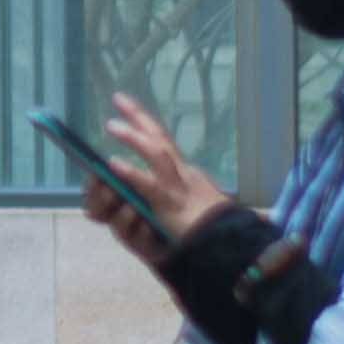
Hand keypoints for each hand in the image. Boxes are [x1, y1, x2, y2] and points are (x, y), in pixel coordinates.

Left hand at [84, 92, 230, 263]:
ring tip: (113, 125)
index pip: (165, 142)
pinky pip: (150, 186)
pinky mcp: (173, 205)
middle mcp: (184, 174)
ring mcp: (179, 187)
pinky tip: (113, 163)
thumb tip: (148, 187)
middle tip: (119, 98)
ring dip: (135, 139)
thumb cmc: (214, 229)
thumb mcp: (193, 205)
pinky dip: (132, 172)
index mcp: (187, 174)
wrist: (229, 245)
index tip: (128, 108)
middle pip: (161, 139)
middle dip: (140, 117)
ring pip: (158, 155)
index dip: (147, 124)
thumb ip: (174, 193)